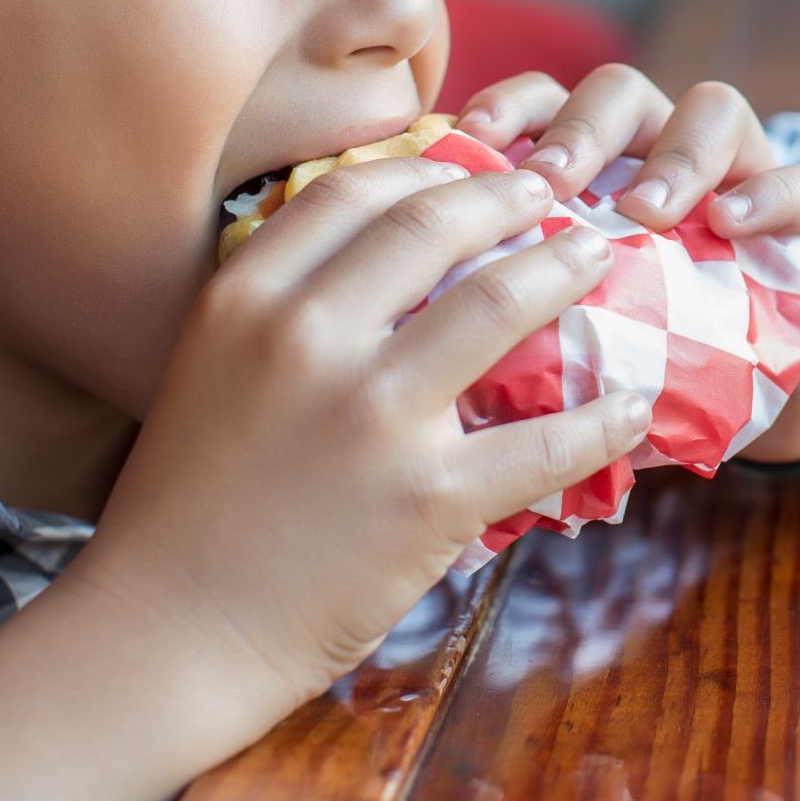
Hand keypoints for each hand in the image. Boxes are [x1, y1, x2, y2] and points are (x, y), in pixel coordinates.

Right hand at [74, 154, 654, 732]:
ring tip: (596, 259)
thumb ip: (280, 307)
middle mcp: (308, 340)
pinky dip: (604, 419)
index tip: (474, 172)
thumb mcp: (208, 369)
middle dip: (511, 199)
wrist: (166, 632)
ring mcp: (372, 417)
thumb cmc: (185, 507)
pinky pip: (544, 442)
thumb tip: (377, 259)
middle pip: (435, 226)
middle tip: (553, 197)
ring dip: (563, 270)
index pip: (354, 191)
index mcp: (246, 300)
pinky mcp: (427, 498)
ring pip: (499, 304)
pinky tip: (633, 403)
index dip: (428, 167)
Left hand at [452, 66, 799, 462]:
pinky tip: (728, 224)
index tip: (469, 143)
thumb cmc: (638, 357)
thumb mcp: (568, 325)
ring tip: (644, 209)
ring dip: (675, 152)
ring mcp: (740, 173)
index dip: (505, 107)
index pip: (542, 99)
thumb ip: (513, 302)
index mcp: (594, 163)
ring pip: (714, 107)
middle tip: (552, 181)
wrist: (752, 395)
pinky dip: (765, 195)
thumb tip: (415, 323)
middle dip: (582, 125)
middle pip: (620, 90)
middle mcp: (662, 148)